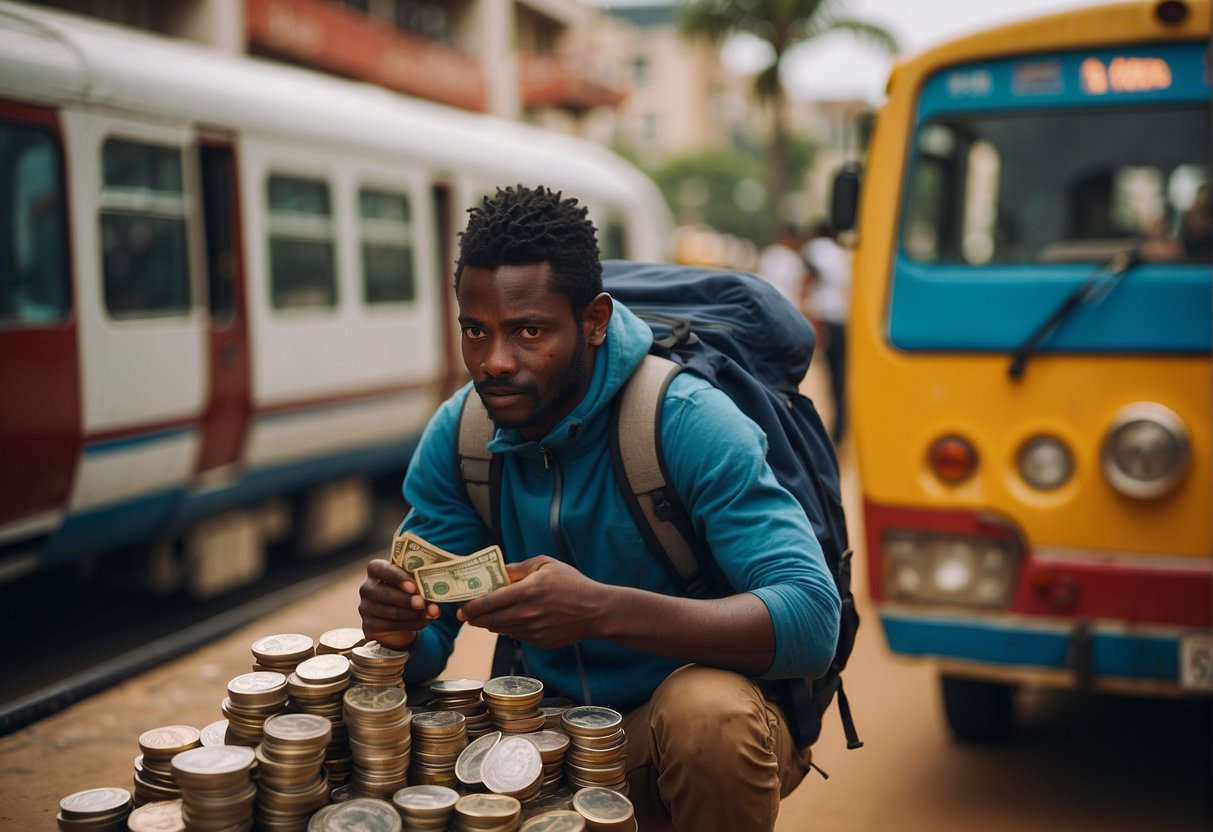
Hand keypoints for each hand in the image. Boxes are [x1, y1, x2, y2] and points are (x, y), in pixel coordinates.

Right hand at [358, 558, 440, 649]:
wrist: (400, 621)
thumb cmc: (407, 594)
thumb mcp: (412, 585)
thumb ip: (421, 586)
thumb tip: (435, 598)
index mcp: (375, 570)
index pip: (379, 568)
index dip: (396, 576)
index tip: (413, 586)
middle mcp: (367, 588)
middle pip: (384, 593)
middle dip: (406, 599)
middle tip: (422, 603)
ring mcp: (365, 608)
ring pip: (389, 612)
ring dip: (413, 614)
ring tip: (430, 614)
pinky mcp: (369, 626)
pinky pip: (391, 626)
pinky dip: (411, 625)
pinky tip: (423, 622)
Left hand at [456, 556, 601, 648]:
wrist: (595, 611)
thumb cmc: (572, 583)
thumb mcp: (546, 564)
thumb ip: (519, 567)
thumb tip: (497, 572)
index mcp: (528, 590)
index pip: (490, 601)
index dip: (471, 606)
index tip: (461, 608)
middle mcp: (527, 613)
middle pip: (490, 619)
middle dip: (474, 618)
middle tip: (465, 615)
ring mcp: (533, 630)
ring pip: (501, 629)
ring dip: (489, 624)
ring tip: (484, 617)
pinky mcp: (539, 642)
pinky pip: (516, 636)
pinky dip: (508, 629)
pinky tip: (510, 621)